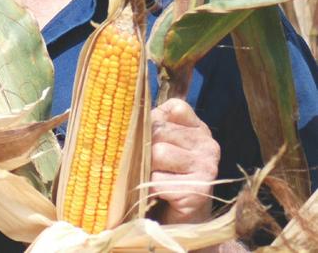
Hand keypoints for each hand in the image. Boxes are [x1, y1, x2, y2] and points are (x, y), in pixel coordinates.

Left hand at [150, 97, 219, 224]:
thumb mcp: (163, 144)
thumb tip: (125, 113)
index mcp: (199, 128)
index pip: (171, 108)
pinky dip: (148, 189)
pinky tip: (156, 196)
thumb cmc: (166, 179)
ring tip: (151, 180)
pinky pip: (157, 180)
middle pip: (158, 130)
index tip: (148, 140)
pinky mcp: (197, 192)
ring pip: (158, 152)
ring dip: (146, 169)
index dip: (151, 122)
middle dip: (144, 148)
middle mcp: (208, 145)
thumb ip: (153, 125)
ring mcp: (206, 168)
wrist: (182, 225)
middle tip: (146, 166)